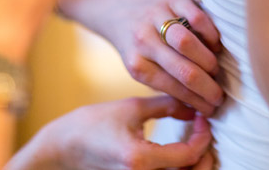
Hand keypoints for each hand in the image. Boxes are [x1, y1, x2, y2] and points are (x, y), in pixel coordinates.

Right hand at [7, 96, 212, 169]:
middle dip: (206, 155)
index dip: (203, 135)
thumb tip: (193, 104)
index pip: (189, 155)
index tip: (203, 117)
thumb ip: (167, 105)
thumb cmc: (91, 124)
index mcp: (140, 159)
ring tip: (197, 139)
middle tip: (204, 130)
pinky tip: (182, 150)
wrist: (62, 148)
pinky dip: (182, 168)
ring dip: (196, 164)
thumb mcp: (131, 107)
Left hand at [60, 0, 223, 115]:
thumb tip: (197, 108)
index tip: (212, 109)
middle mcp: (144, 41)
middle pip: (184, 70)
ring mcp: (157, 17)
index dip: (197, 102)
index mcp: (137, 64)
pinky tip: (214, 44)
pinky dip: (210, 33)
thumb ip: (164, 83)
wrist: (116, 5)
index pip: (174, 88)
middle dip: (207, 87)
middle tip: (220, 96)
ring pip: (187, 43)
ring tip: (216, 69)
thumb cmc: (135, 43)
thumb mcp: (139, 66)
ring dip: (208, 61)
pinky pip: (197, 17)